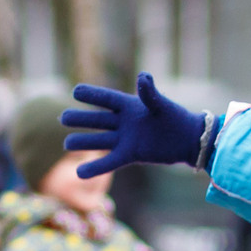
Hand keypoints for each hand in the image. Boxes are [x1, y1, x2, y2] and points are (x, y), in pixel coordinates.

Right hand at [62, 74, 208, 177]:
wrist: (187, 140)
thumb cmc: (176, 118)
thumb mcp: (162, 105)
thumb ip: (149, 93)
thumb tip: (143, 76)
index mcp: (130, 105)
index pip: (106, 99)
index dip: (91, 95)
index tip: (75, 91)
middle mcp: (124, 122)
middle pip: (98, 119)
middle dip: (81, 119)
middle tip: (62, 118)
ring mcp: (126, 139)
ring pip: (100, 140)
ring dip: (83, 142)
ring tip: (66, 144)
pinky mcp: (130, 155)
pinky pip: (109, 161)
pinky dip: (96, 167)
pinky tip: (79, 173)